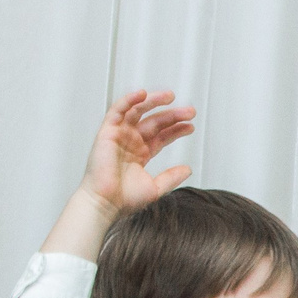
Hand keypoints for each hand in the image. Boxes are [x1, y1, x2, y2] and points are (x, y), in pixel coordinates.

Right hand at [77, 89, 195, 217]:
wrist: (105, 203)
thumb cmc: (124, 199)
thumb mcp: (156, 188)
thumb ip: (172, 177)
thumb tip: (188, 169)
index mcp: (141, 153)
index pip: (161, 136)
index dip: (176, 129)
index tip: (191, 125)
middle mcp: (130, 142)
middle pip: (154, 122)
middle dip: (172, 115)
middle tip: (190, 112)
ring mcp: (119, 135)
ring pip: (138, 111)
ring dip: (153, 101)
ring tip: (171, 96)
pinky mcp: (107, 132)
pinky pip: (117, 110)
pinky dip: (129, 100)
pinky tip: (143, 94)